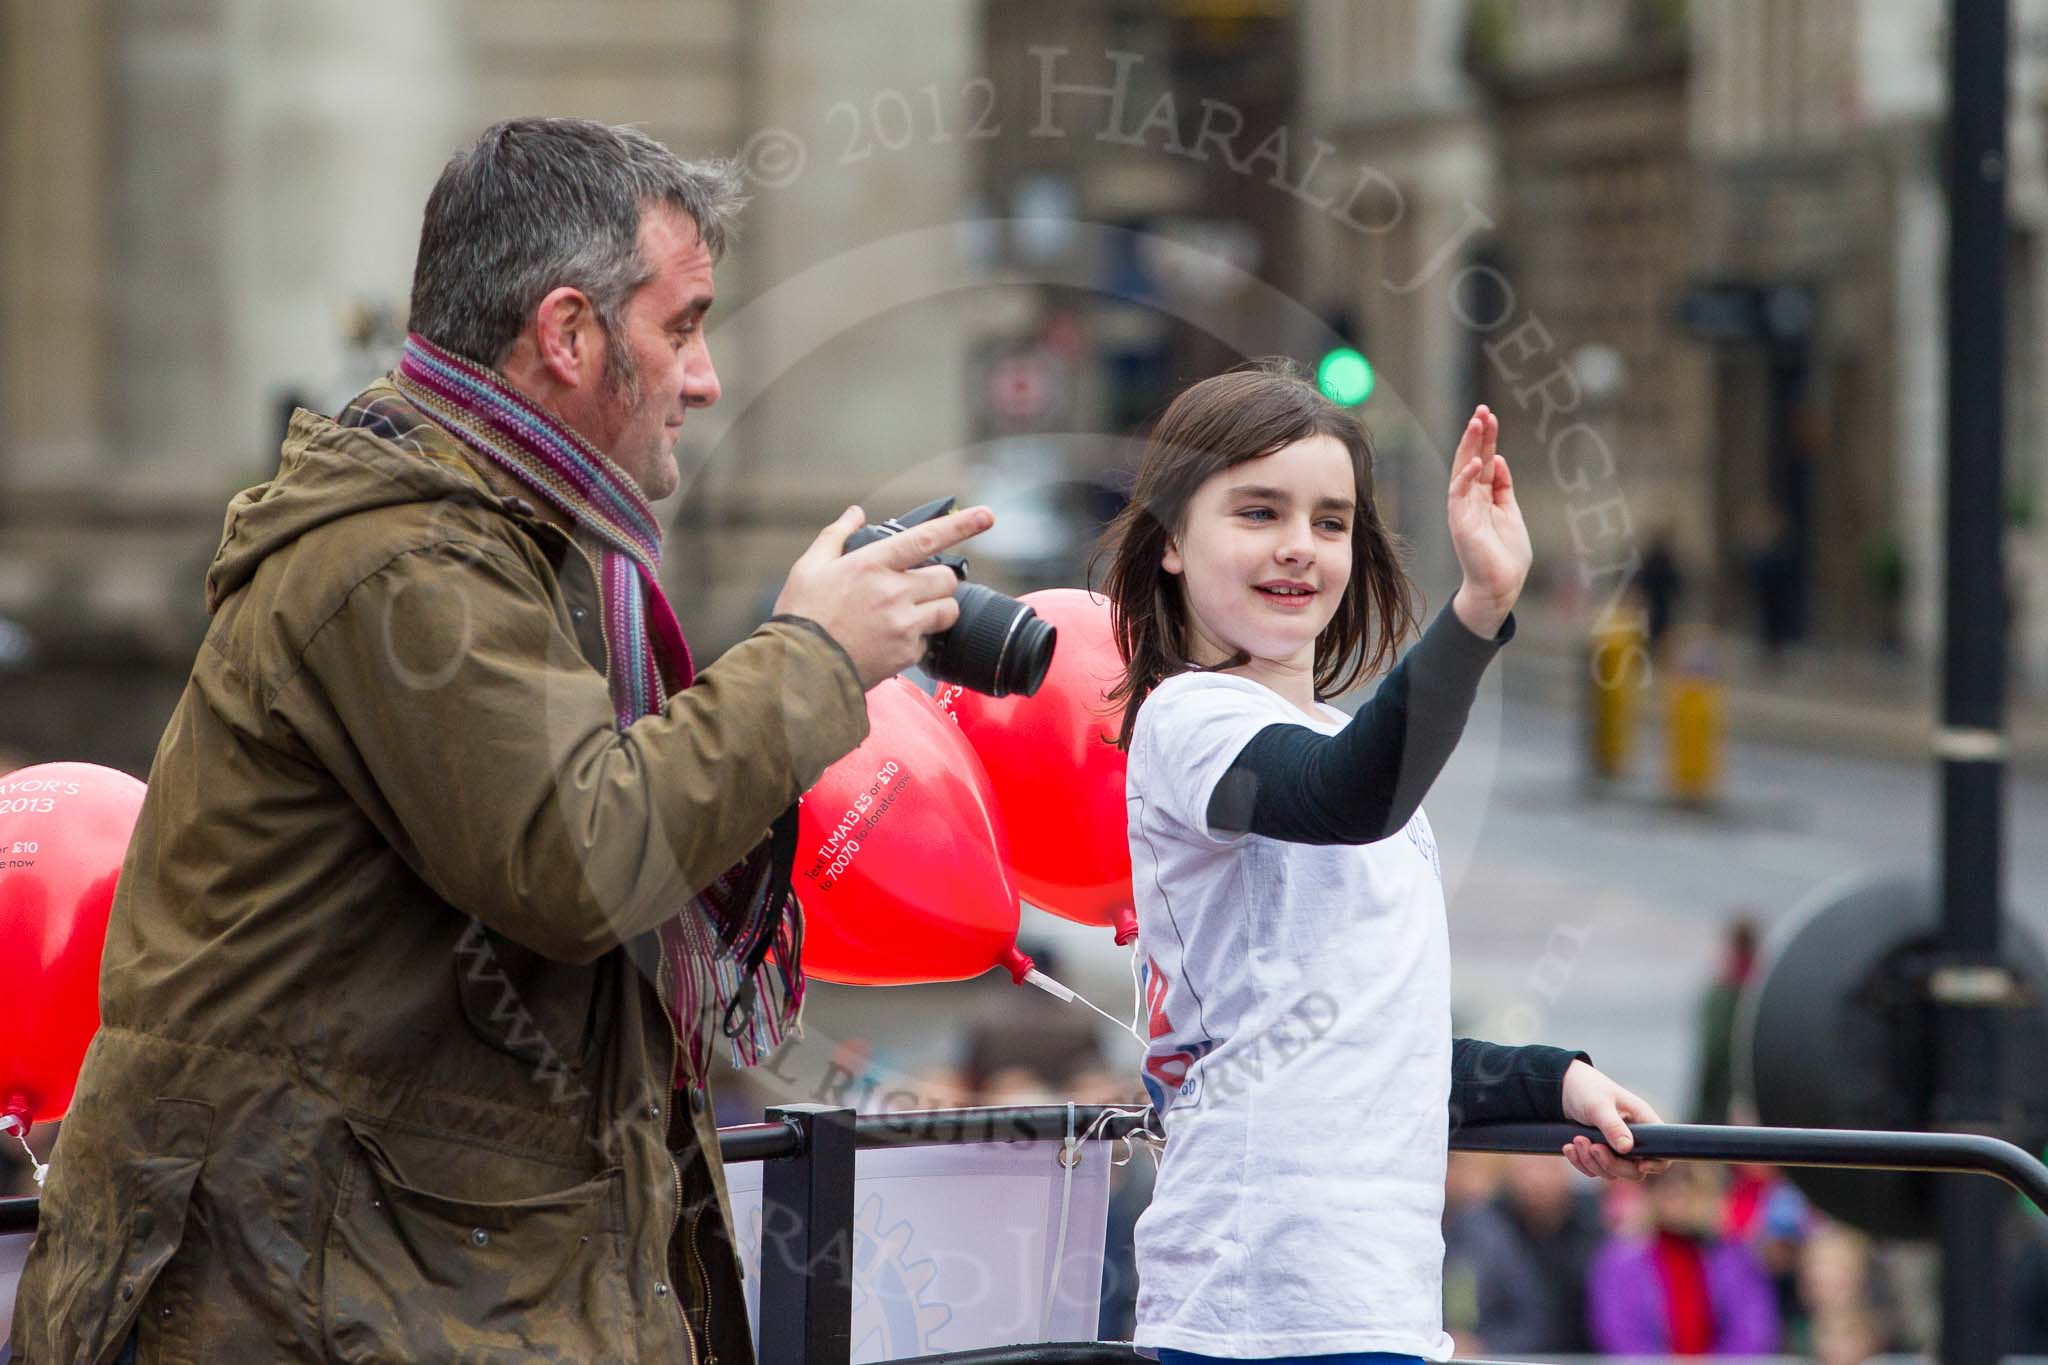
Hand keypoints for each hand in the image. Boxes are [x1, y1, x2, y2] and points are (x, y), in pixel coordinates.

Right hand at [773, 504, 994, 689]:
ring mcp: (903, 624)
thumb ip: (836, 535)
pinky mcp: (907, 653)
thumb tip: (855, 512)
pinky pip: (929, 640)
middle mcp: (893, 591)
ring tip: (908, 614)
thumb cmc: (801, 615)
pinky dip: (917, 639)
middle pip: (946, 578)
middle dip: (938, 580)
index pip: (926, 538)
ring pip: (947, 609)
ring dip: (936, 609)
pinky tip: (890, 639)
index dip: (961, 525)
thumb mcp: (809, 567)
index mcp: (871, 564)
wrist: (799, 670)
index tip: (986, 516)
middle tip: (917, 587)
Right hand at [1446, 405, 1530, 637]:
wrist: (1500, 586)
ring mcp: (1463, 510)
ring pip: (1462, 470)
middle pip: (1471, 459)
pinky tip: (1477, 461)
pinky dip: (1466, 477)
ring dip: (1468, 447)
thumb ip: (1503, 488)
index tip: (1490, 416)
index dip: (1487, 438)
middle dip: (1476, 435)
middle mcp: (1471, 499)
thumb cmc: (1506, 555)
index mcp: (1484, 497)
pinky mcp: (1460, 523)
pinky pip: (1459, 494)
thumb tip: (1499, 460)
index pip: (1484, 460)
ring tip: (1476, 424)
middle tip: (1481, 411)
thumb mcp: (1511, 513)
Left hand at [1559, 1059, 1667, 1181]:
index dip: (1656, 1164)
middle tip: (1592, 1146)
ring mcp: (1616, 1148)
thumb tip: (1627, 1148)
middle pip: (1634, 1170)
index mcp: (1643, 1123)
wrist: (1563, 1087)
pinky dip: (1580, 1162)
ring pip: (1611, 1172)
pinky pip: (1593, 1169)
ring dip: (1591, 1161)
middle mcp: (1633, 1138)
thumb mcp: (1598, 1105)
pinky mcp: (1600, 1152)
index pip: (1662, 1153)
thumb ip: (1612, 1126)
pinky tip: (1569, 1147)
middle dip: (1611, 1163)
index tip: (1640, 1165)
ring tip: (1576, 1140)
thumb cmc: (1587, 1089)